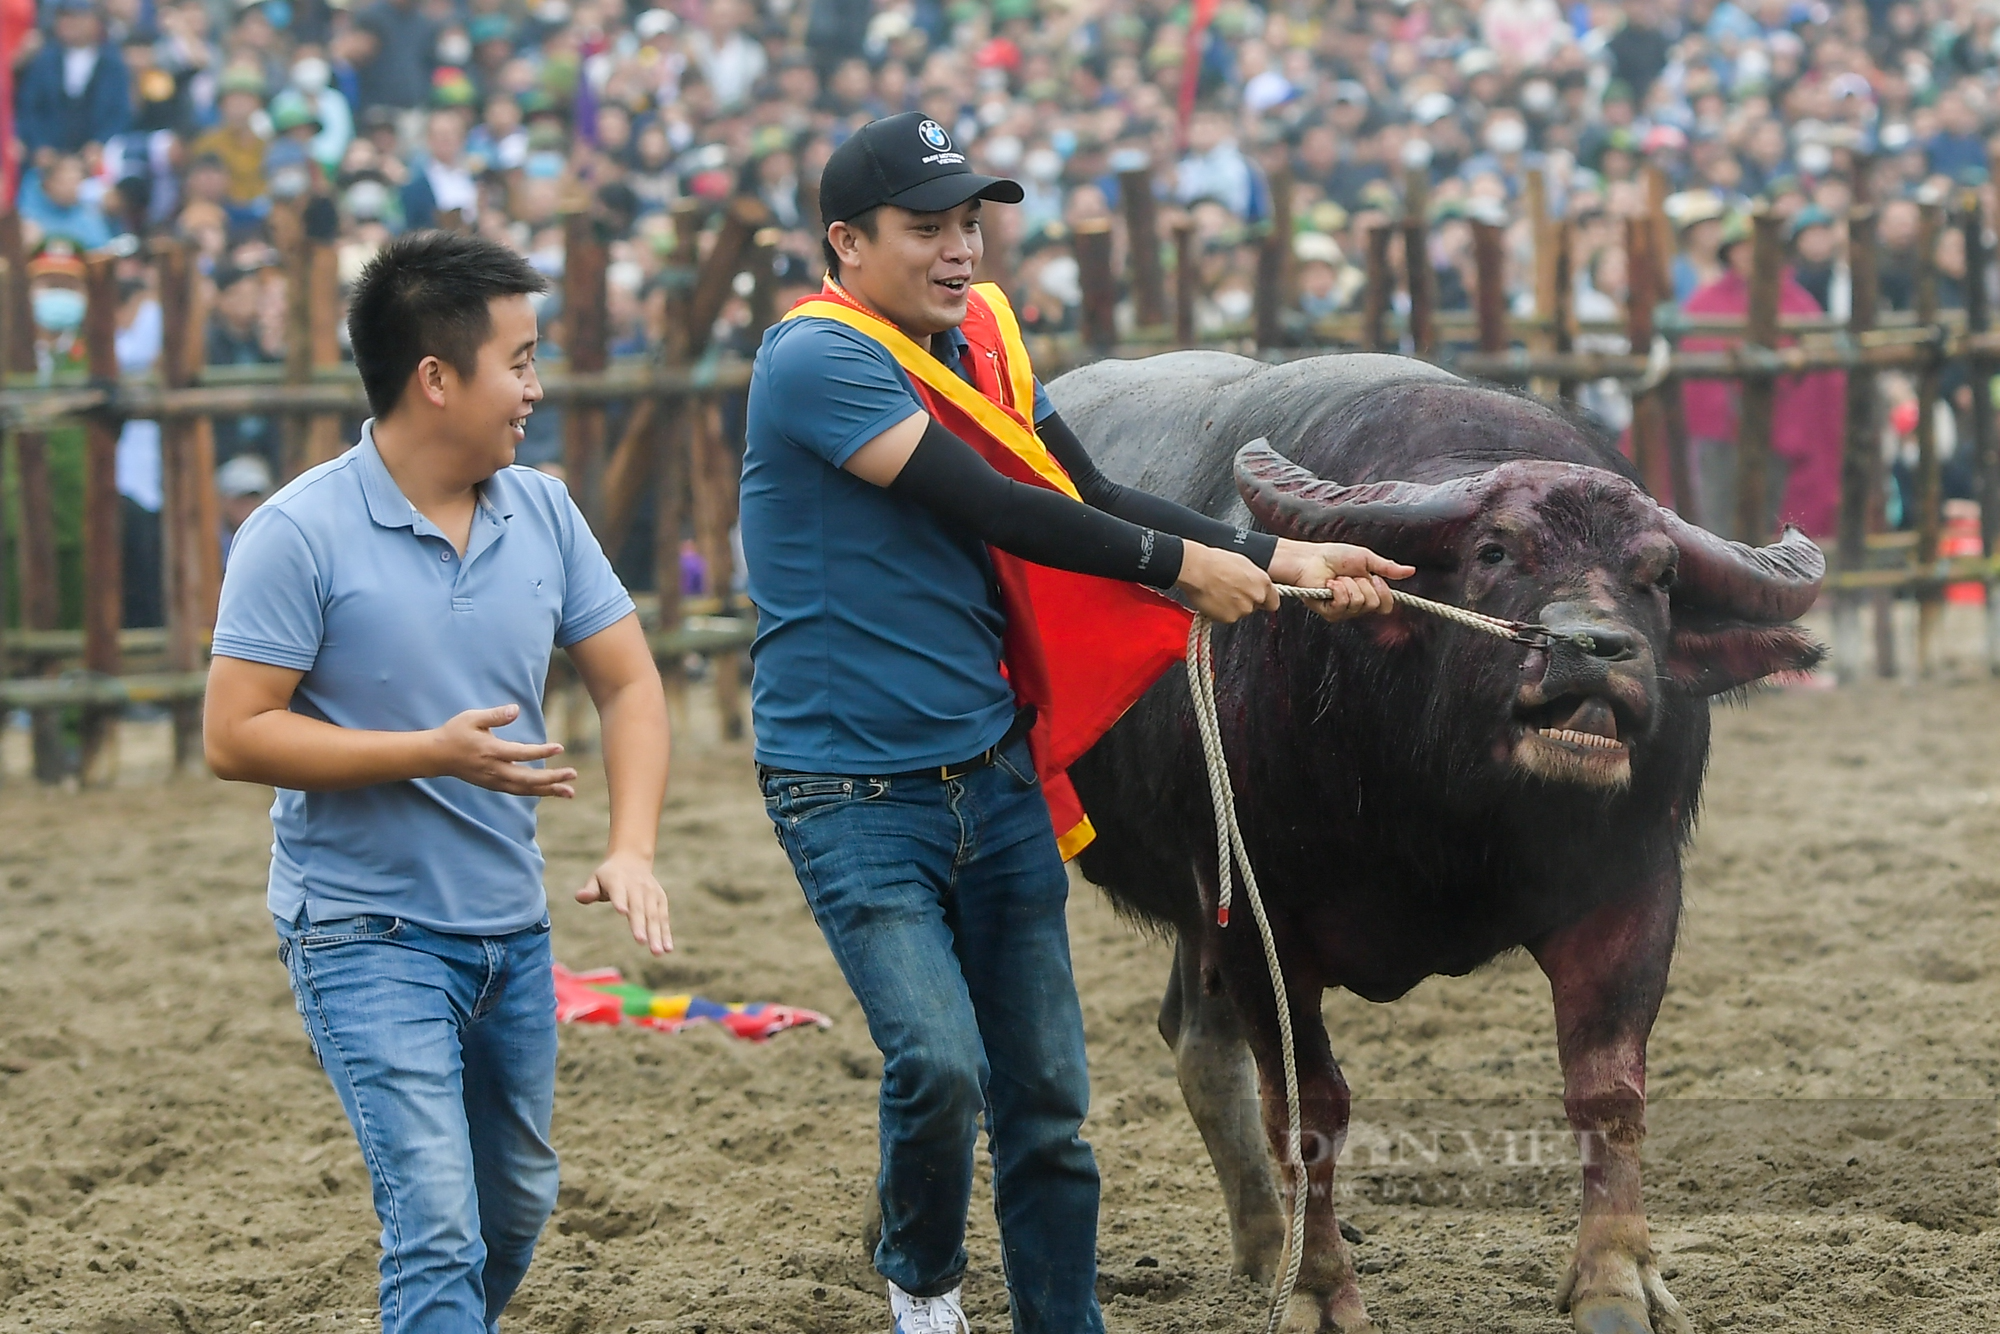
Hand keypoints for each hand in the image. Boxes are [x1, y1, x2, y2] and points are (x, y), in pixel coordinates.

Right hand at [429, 704, 577, 796]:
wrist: (436, 756)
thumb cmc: (455, 732)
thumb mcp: (472, 718)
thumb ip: (495, 715)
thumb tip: (516, 709)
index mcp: (491, 751)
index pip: (521, 754)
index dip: (541, 752)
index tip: (560, 747)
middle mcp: (494, 770)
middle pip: (527, 779)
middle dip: (552, 778)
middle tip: (573, 775)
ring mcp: (493, 780)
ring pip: (525, 789)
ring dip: (548, 791)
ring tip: (570, 792)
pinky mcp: (493, 785)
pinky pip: (518, 791)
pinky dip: (536, 792)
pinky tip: (551, 791)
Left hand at [576, 851, 672, 955]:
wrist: (632, 860)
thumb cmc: (609, 876)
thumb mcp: (596, 879)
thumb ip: (589, 890)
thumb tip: (579, 897)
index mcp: (617, 880)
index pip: (619, 891)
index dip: (620, 900)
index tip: (622, 912)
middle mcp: (637, 886)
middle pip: (638, 907)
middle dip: (639, 924)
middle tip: (640, 942)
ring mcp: (650, 892)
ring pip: (653, 914)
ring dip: (656, 933)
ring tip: (657, 952)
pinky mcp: (660, 898)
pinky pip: (663, 917)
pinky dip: (666, 932)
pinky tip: (668, 948)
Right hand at [1175, 541, 1279, 621]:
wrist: (1197, 569)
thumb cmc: (1216, 562)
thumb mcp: (1243, 563)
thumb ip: (1253, 578)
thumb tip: (1254, 584)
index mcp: (1262, 582)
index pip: (1273, 602)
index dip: (1263, 601)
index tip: (1258, 601)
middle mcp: (1256, 596)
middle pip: (1255, 607)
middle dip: (1245, 602)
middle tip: (1231, 592)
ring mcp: (1243, 609)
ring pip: (1241, 613)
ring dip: (1232, 607)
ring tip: (1219, 593)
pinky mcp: (1229, 618)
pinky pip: (1227, 618)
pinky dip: (1220, 612)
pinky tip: (1213, 600)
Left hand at [1269, 539, 1415, 622]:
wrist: (1311, 558)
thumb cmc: (1334, 556)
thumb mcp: (1366, 559)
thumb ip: (1387, 568)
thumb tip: (1411, 571)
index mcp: (1367, 593)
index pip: (1385, 606)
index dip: (1384, 592)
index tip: (1374, 577)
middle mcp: (1357, 605)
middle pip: (1375, 604)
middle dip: (1364, 584)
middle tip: (1350, 575)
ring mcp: (1343, 611)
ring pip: (1360, 603)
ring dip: (1349, 584)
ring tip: (1337, 578)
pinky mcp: (1329, 613)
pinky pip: (1344, 605)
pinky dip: (1339, 590)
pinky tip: (1330, 583)